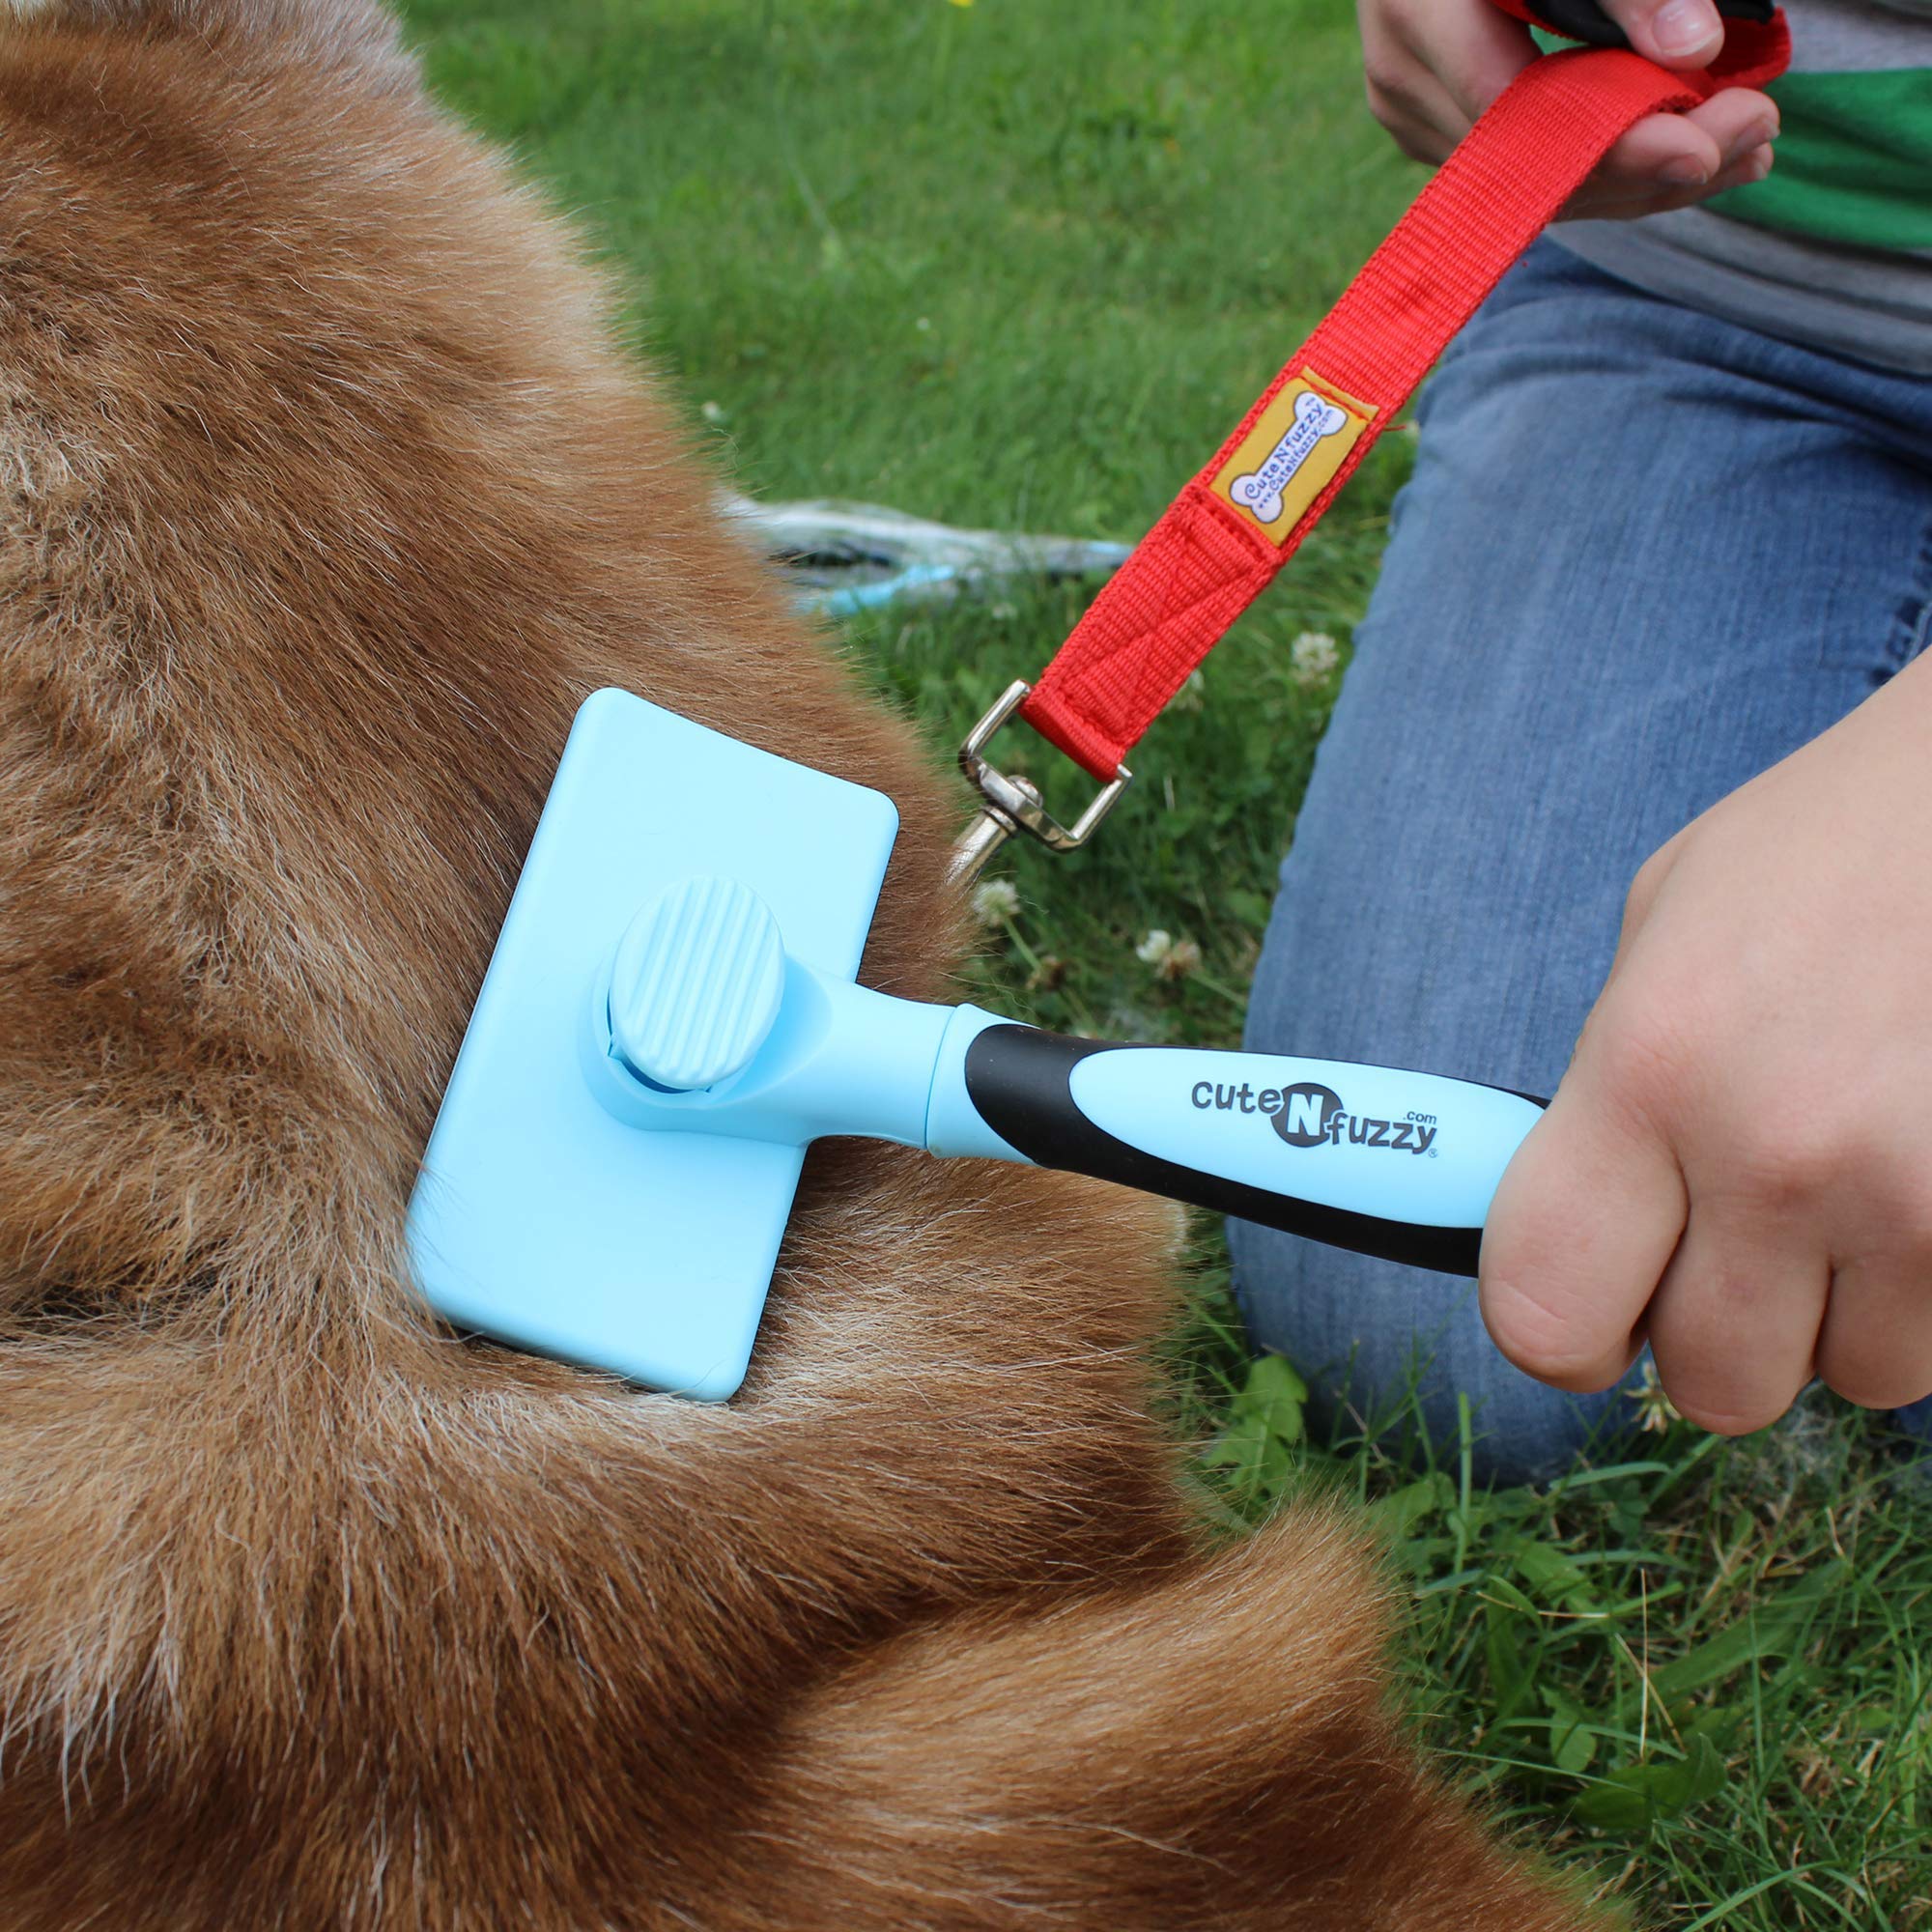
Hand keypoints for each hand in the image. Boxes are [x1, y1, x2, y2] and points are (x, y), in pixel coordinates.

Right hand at [1357, 0, 1778, 218]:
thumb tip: (1695, 52)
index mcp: (1420, 10)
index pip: (1513, 108)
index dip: (1607, 141)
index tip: (1701, 149)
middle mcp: (1405, 77)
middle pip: (1529, 165)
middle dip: (1650, 163)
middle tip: (1758, 132)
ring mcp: (1418, 116)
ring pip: (1536, 187)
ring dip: (1647, 178)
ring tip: (1748, 147)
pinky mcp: (1445, 134)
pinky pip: (1535, 175)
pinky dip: (1620, 168)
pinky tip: (1702, 154)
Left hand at [1482, 651, 1931, 1432]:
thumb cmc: (1823, 851)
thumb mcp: (1662, 934)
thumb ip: (1610, 1093)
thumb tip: (1575, 1222)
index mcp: (1648, 1069)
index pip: (1545, 1310)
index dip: (1560, 1333)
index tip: (1593, 1310)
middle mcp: (1778, 1152)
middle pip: (1716, 1383)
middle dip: (1723, 1335)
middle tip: (1742, 1247)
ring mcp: (1918, 1196)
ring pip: (1860, 1377)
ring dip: (1849, 1315)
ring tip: (1858, 1187)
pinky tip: (1925, 1179)